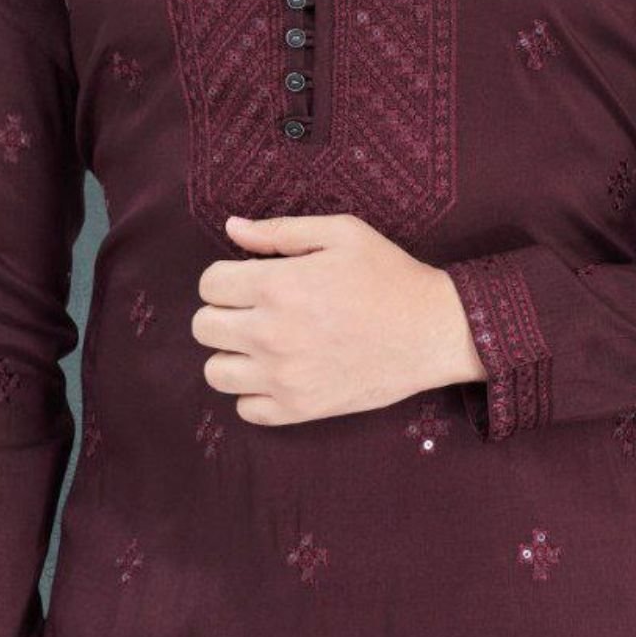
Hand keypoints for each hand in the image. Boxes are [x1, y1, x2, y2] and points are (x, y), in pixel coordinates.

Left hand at [192, 212, 481, 425]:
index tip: (248, 278)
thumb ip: (279, 231)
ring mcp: (284, 377)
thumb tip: (231, 228)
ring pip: (216, 372)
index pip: (208, 284)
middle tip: (252, 308)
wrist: (432, 331)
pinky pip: (246, 408)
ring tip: (260, 341)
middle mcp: (272, 334)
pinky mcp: (300, 409)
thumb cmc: (388, 275)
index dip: (225, 276)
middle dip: (222, 312)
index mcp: (278, 286)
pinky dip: (254, 391)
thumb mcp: (340, 233)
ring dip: (231, 353)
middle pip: (203, 328)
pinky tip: (278, 371)